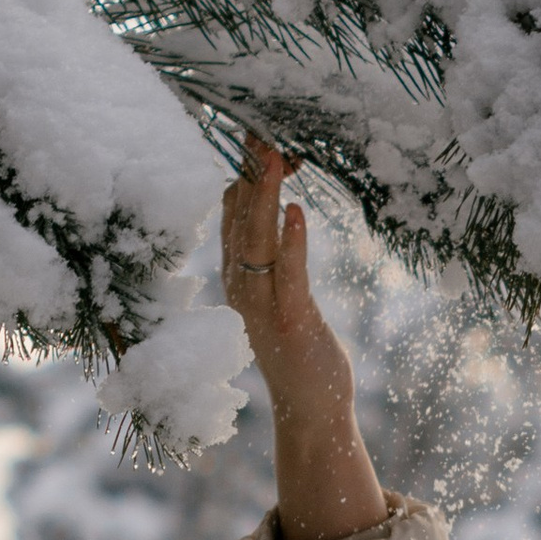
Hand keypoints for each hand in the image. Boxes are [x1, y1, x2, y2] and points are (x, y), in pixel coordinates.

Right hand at [220, 138, 384, 539]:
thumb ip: (270, 256)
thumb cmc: (301, 351)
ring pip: (256, 241)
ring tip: (273, 157)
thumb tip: (266, 208)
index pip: (231, 215)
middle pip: (238, 218)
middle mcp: (242, 287)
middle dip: (248, 172)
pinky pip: (288, 274)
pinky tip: (295, 212)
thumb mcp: (279, 295)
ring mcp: (263, 305)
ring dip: (264, 196)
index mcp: (238, 278)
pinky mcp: (291, 320)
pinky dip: (291, 242)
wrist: (309, 411)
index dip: (242, 174)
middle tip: (257, 129)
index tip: (253, 133)